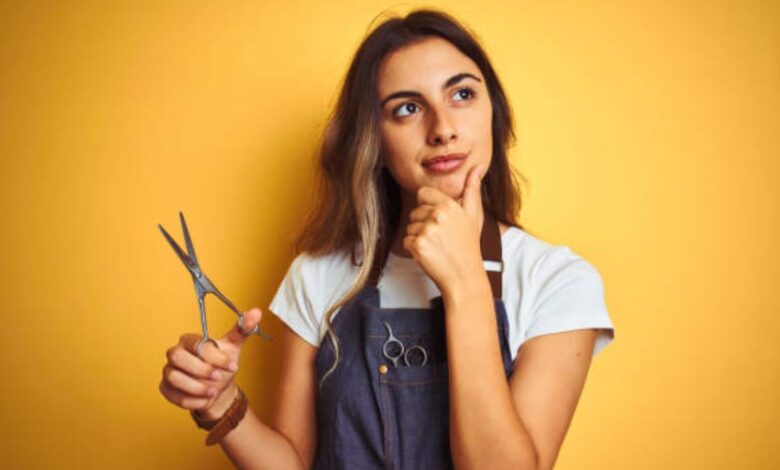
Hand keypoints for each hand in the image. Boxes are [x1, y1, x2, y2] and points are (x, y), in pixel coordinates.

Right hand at [159, 308, 262, 418]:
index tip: (232, 366)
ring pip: (174, 378)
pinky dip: (193, 400)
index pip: (197, 344)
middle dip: (201, 369)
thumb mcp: (234, 348)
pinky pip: (174, 396)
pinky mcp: (166, 389)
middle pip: (178, 357)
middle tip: (218, 377)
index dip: (216, 357)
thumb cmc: (222, 365)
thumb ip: (242, 330)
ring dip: (197, 387)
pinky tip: (205, 398)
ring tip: (213, 391)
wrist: (218, 388)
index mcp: (190, 340)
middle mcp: (175, 353)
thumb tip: (256, 312)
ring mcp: (168, 371)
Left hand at [403, 164, 486, 292]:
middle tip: (441, 238)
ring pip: (410, 227)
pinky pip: (406, 241)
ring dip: (419, 238)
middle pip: (415, 212)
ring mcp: (427, 230)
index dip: (428, 207)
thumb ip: (472, 189)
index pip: (423, 194)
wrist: (464, 276)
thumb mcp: (473, 215)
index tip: (438, 221)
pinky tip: (430, 254)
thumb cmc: (468, 246)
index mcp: (449, 205)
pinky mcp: (418, 245)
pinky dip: (414, 249)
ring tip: (437, 247)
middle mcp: (437, 215)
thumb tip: (478, 167)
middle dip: (423, 225)